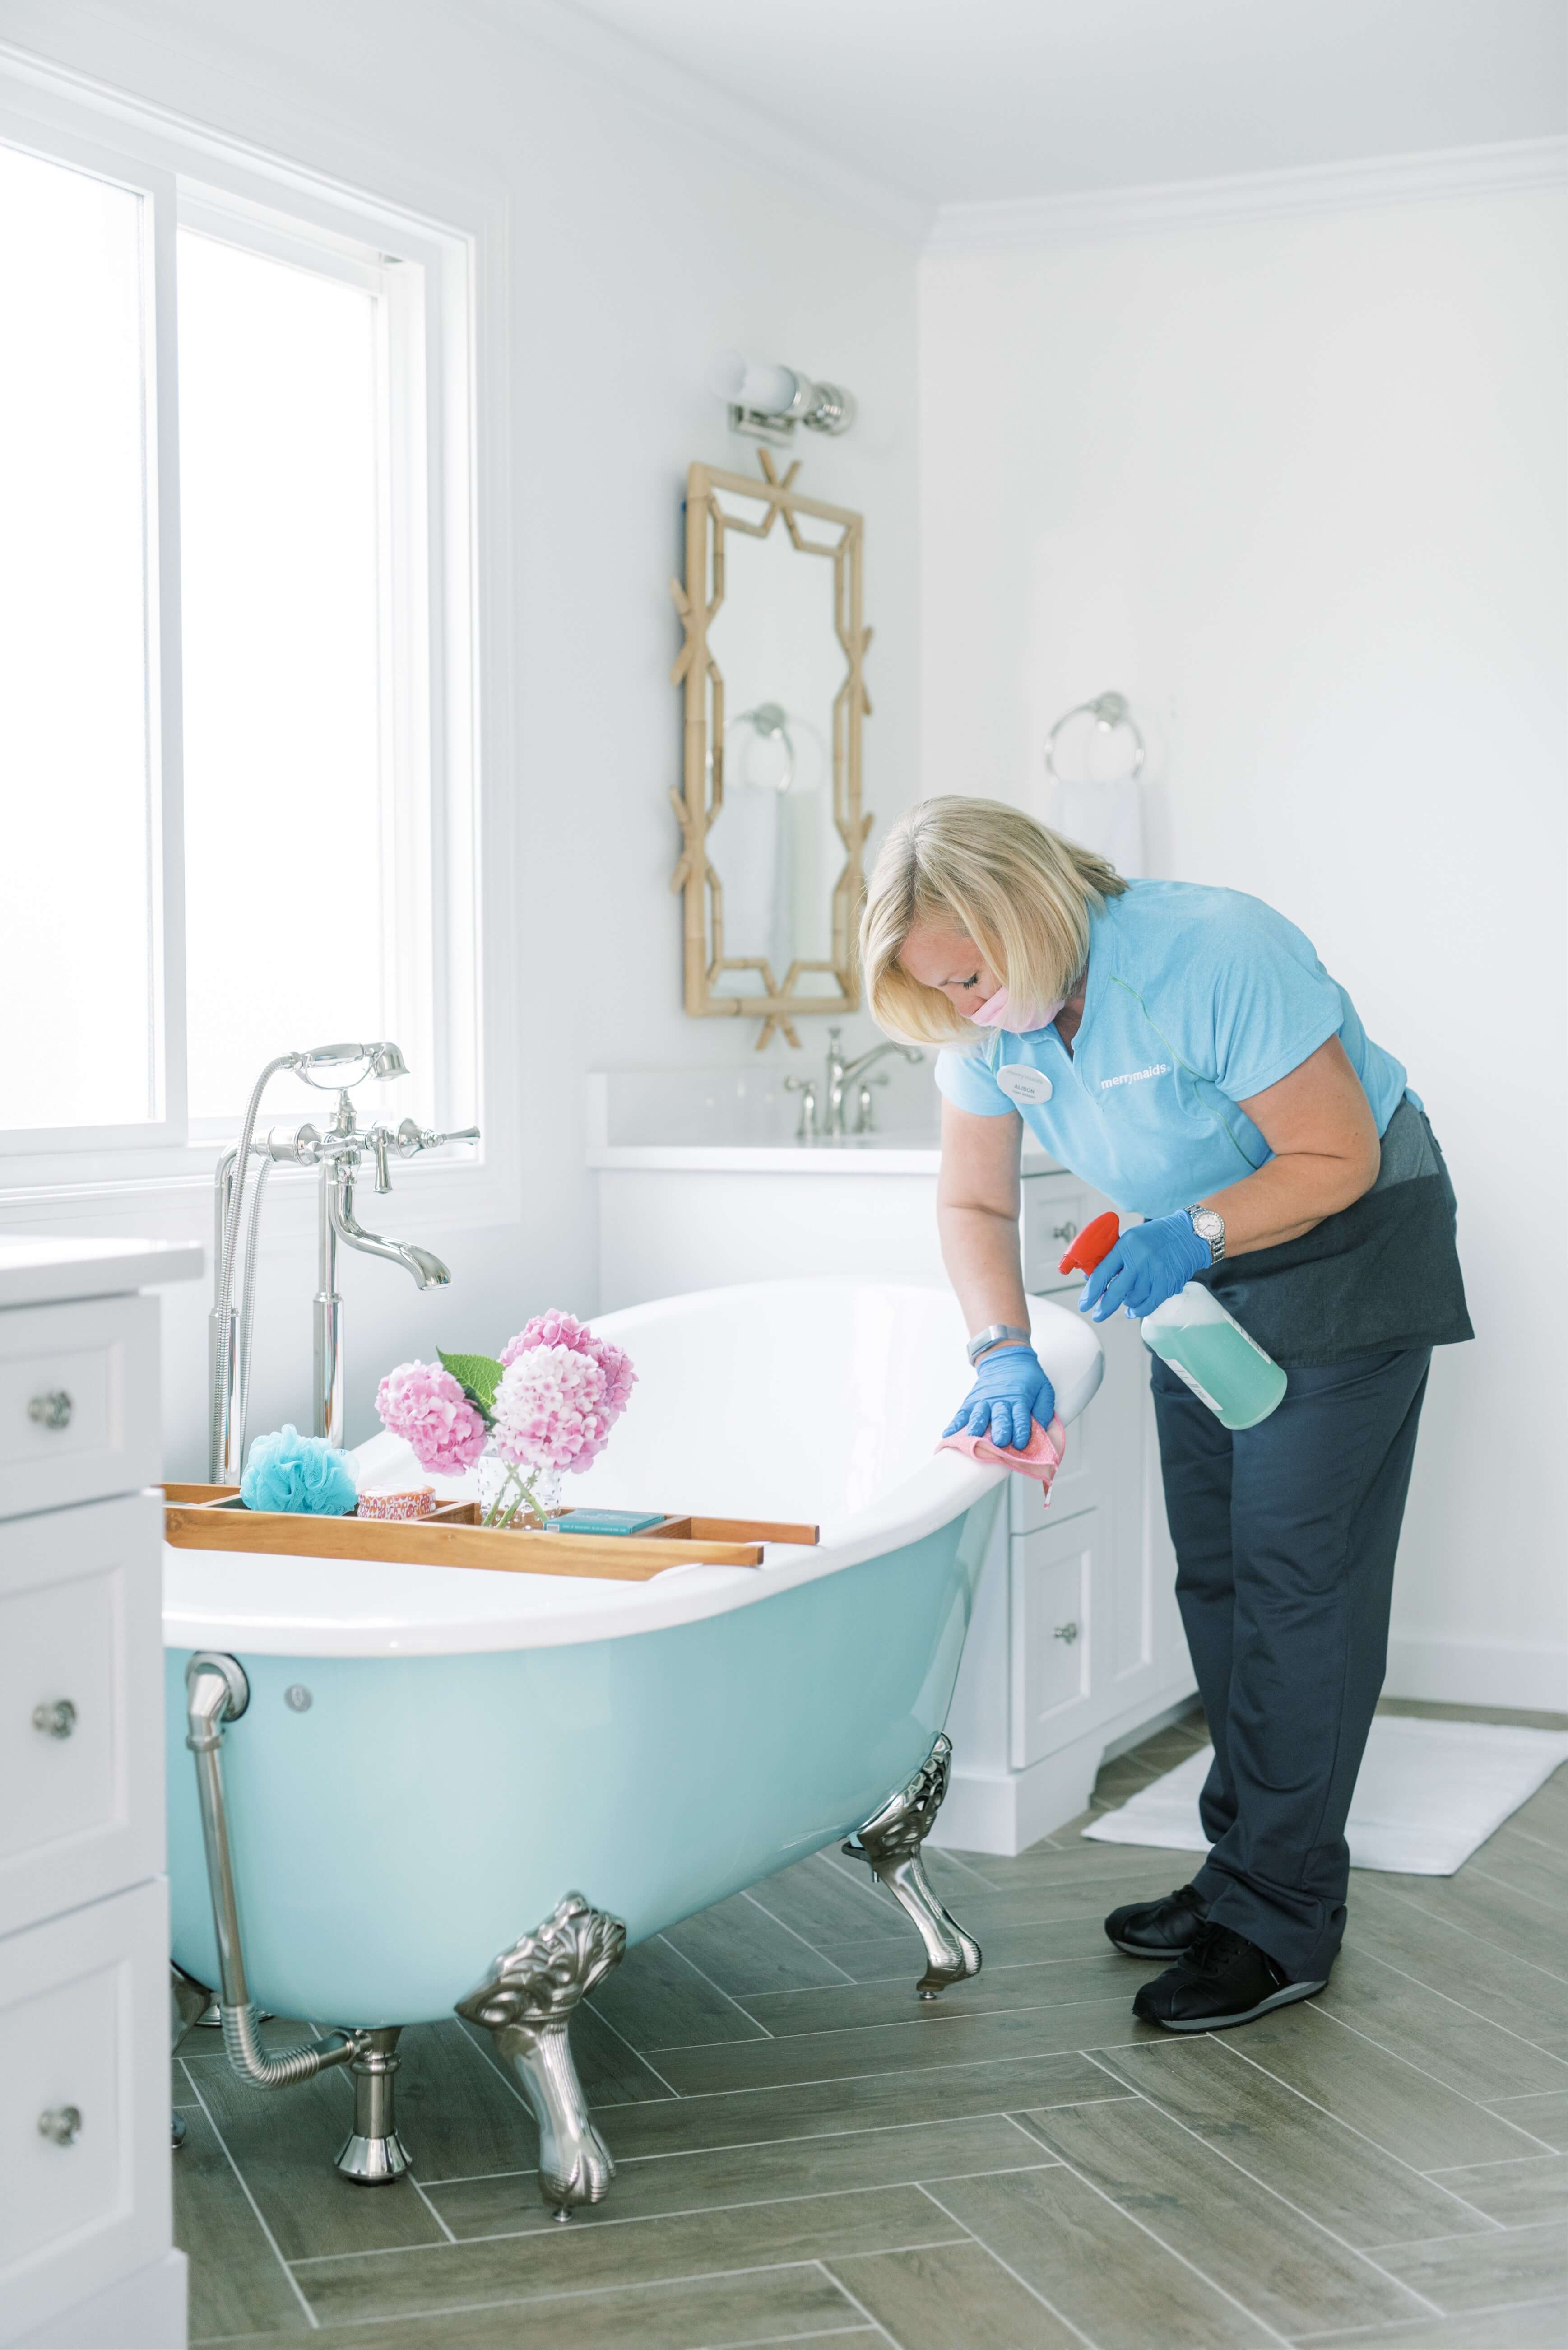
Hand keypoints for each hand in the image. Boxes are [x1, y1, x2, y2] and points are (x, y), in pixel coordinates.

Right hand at [944, 1343, 1056, 1451]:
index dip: (1021, 1429)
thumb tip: (1042, 1427)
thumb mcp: (1044, 1388)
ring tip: (973, 1437)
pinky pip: (962, 1413)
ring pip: (979, 1414)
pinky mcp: (972, 1401)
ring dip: (976, 1426)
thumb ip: (1044, 1408)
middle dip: (1000, 1429)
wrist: (1005, 1357)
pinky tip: (948, 1435)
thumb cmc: (1027, 1377)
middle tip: (1000, 1442)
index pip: (1021, 1415)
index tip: (1021, 1442)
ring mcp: (984, 1401)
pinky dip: (954, 1424)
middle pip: (1000, 1416)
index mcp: (1020, 1398)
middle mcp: (1000, 1400)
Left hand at [1079, 1212, 1209, 1320]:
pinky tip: (1133, 1310)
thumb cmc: (1156, 1236)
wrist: (1188, 1235)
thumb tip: (1091, 1278)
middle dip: (1104, 1308)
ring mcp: (1155, 1273)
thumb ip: (1111, 1255)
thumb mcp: (1130, 1237)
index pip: (1103, 1273)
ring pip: (1132, 1299)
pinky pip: (1148, 1305)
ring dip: (1126, 1303)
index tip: (1084, 1303)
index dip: (1091, 1291)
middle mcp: (1140, 1260)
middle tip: (1097, 1315)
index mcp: (1127, 1246)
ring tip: (1125, 1301)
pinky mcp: (1167, 1284)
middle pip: (1116, 1292)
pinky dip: (1139, 1309)